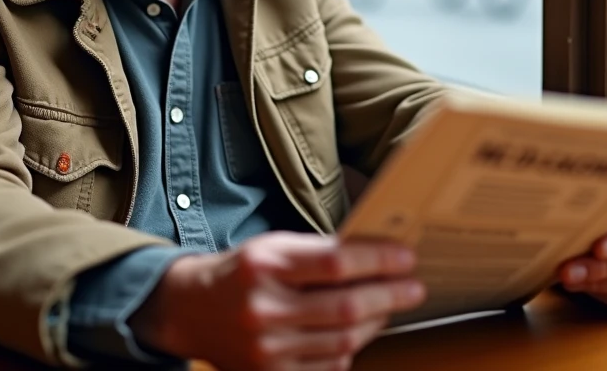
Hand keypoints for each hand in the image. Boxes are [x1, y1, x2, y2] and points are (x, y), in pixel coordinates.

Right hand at [130, 232, 425, 370]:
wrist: (191, 310)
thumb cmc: (240, 273)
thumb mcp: (272, 247)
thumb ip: (320, 252)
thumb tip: (378, 254)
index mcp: (263, 264)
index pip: (335, 262)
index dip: (378, 260)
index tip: (406, 256)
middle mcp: (263, 309)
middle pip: (346, 307)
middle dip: (390, 295)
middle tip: (414, 287)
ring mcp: (266, 349)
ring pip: (344, 340)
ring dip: (377, 321)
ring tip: (391, 305)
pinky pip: (329, 365)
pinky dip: (352, 348)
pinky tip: (360, 330)